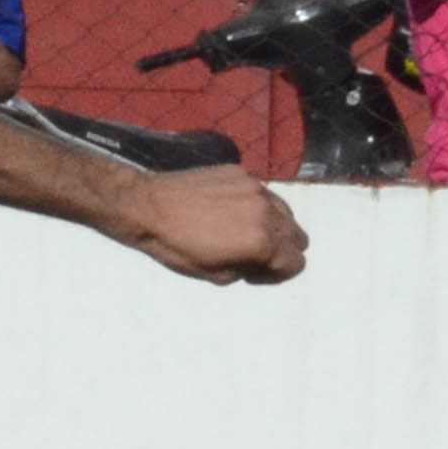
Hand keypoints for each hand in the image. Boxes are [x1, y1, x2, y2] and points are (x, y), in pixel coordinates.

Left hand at [124, 165, 307, 286]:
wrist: (148, 207)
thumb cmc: (177, 247)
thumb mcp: (217, 276)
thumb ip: (250, 269)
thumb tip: (261, 262)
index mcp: (261, 241)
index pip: (297, 262)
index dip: (279, 274)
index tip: (256, 272)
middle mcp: (265, 210)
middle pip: (298, 236)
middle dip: (282, 249)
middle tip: (255, 254)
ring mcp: (254, 187)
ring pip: (285, 211)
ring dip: (274, 225)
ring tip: (245, 231)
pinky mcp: (240, 172)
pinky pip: (262, 192)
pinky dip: (254, 204)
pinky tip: (228, 210)